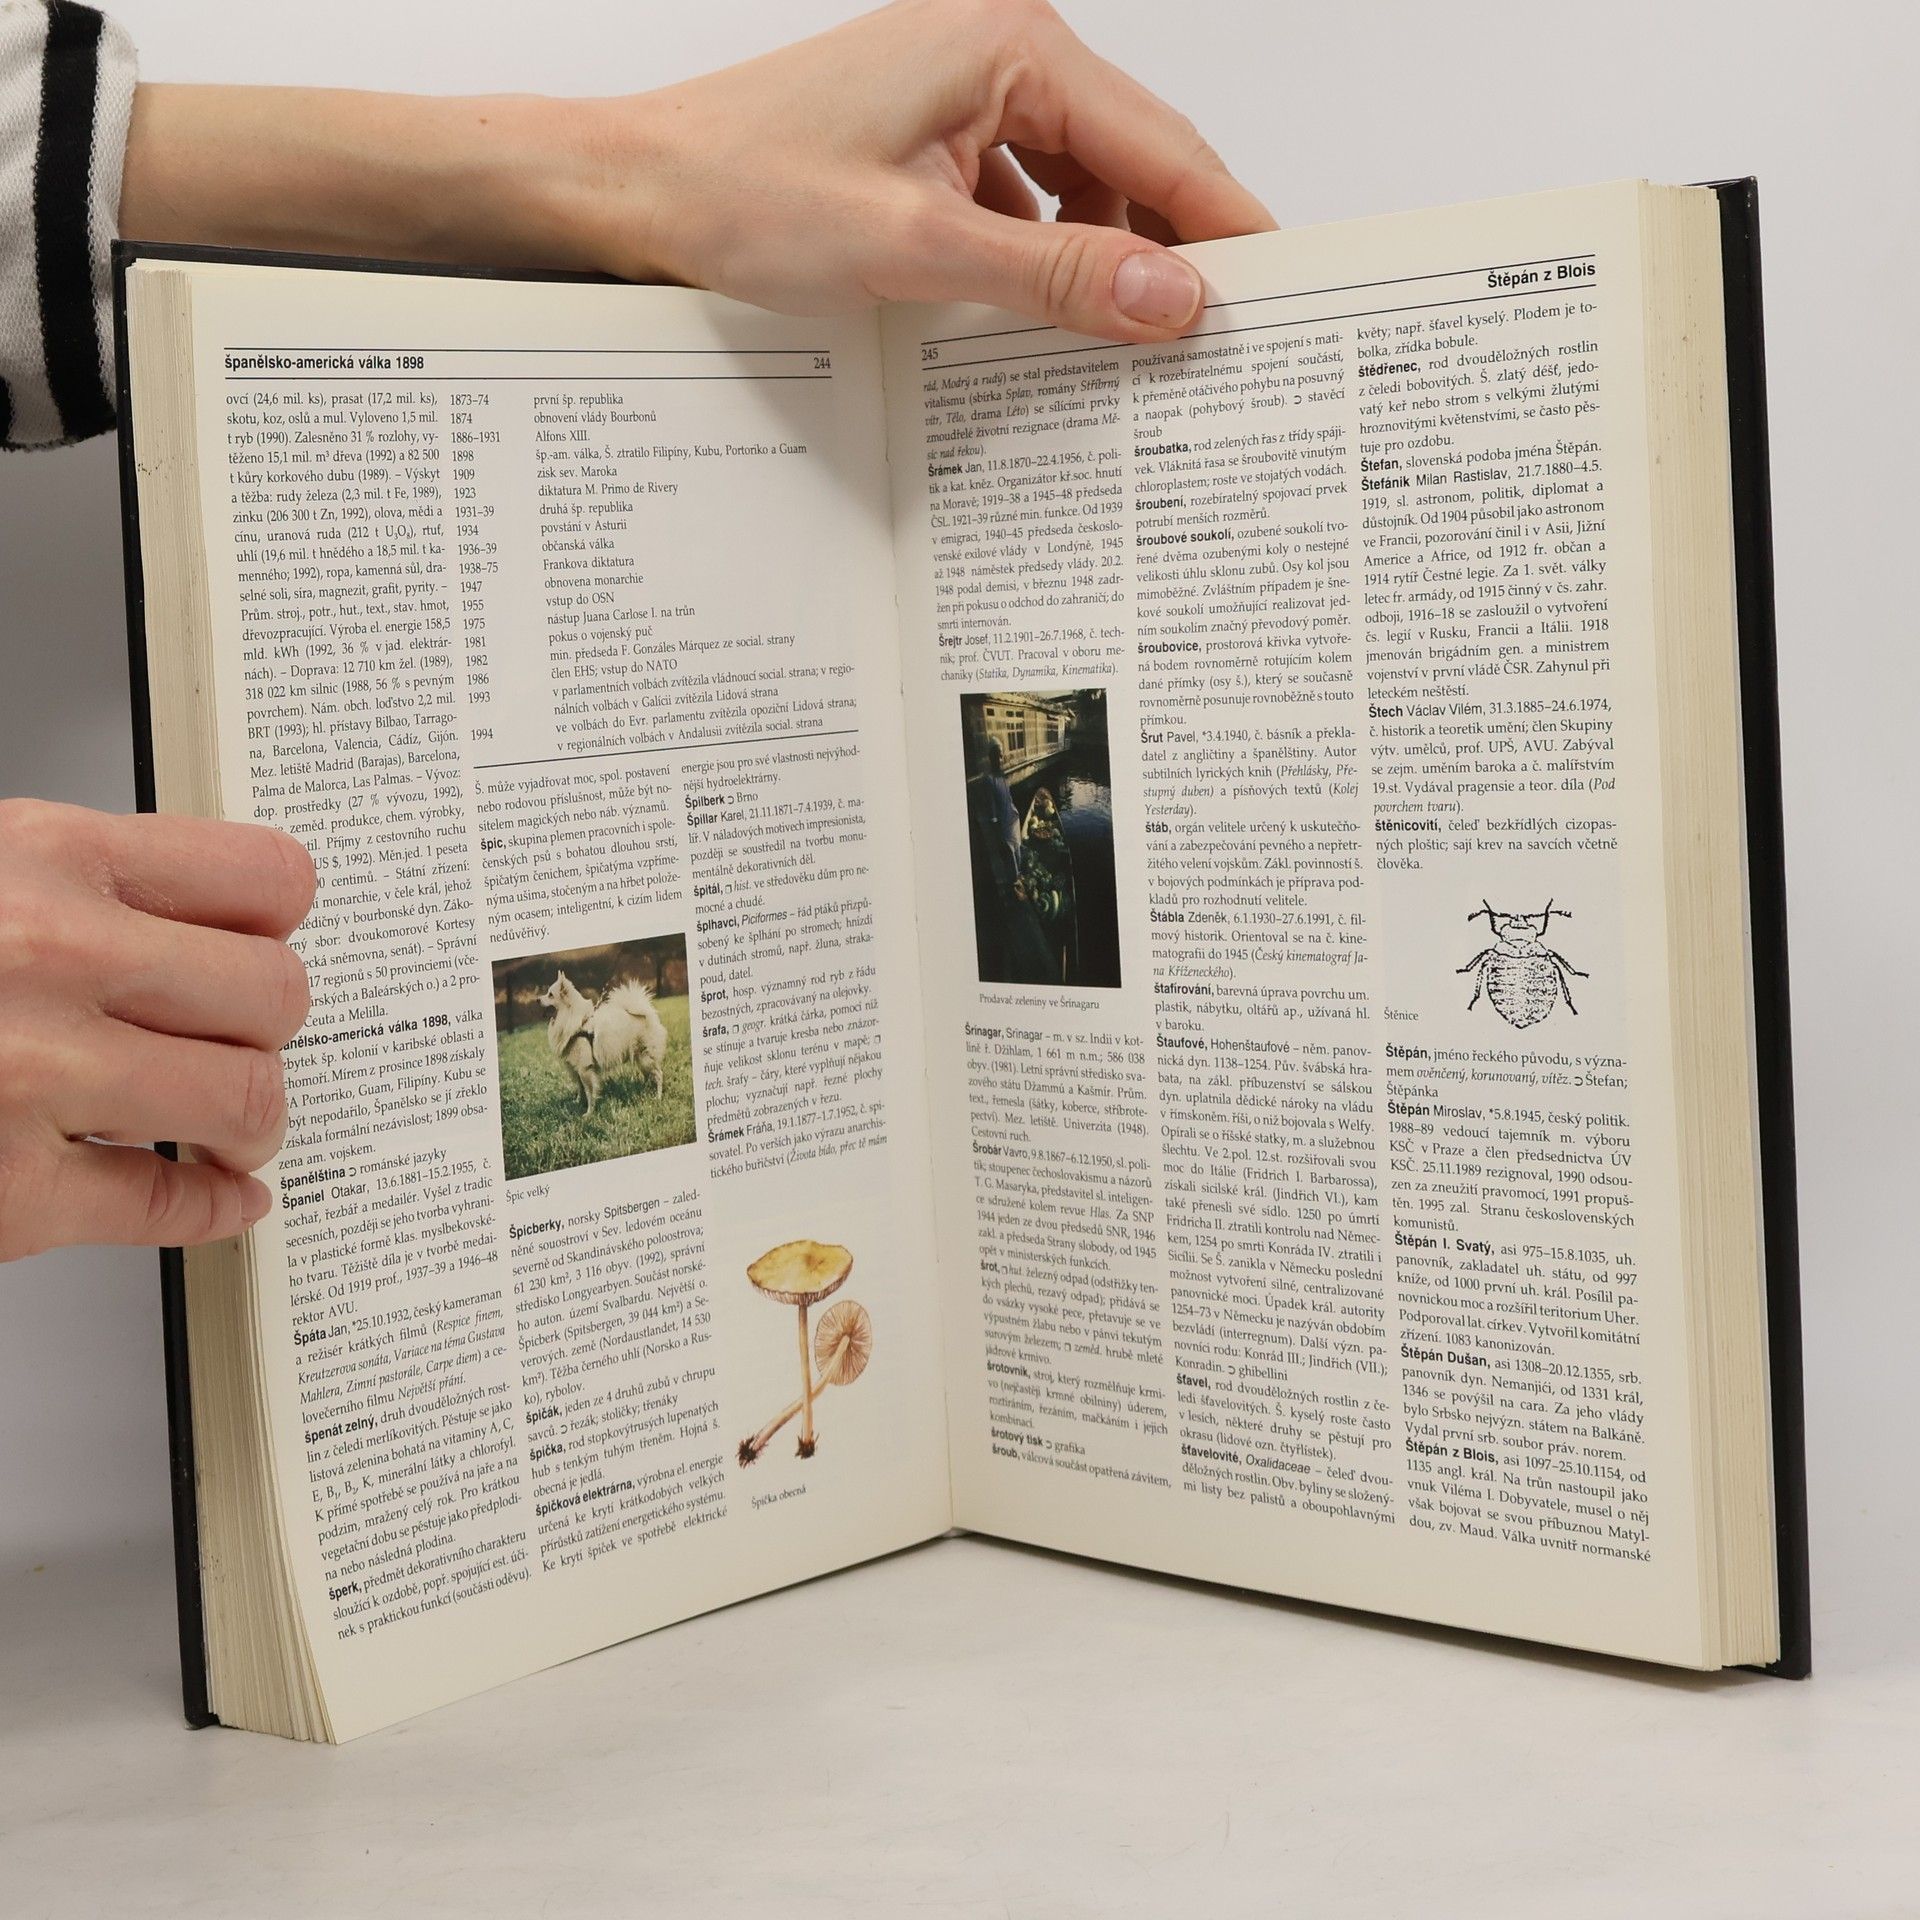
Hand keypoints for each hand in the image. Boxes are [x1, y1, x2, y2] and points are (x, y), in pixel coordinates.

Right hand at [0, 801, 314, 1261]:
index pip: (261, 877)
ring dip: (251, 1120)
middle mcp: (49, 958)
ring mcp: (31, 1078)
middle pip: (275, 992)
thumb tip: (187, 926)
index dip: (276, 923)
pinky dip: (210, 1210)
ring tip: (230, 1123)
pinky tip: (214, 1199)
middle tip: (246, 1042)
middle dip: (269, 1027)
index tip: (269, 944)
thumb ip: (65, 889)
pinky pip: (168, 1205)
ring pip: (246, 1100)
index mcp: (40, 860)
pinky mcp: (5, 1193)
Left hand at [122, 0, 1273, 345]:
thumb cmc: (737, 191)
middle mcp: (994, 61)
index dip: (1229, 228)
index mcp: (1008, 48)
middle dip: (1173, 255)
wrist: (624, 195)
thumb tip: (1176, 300)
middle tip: (1222, 349)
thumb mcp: (917, 248)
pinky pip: (1022, 213)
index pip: (1163, 145)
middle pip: (1131, 167)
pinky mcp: (929, 153)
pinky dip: (1045, 271)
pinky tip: (1047, 333)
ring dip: (1105, 270)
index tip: (1286, 298)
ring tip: (1137, 357)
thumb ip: (1056, 276)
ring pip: (1079, 196)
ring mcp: (961, 106)